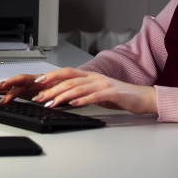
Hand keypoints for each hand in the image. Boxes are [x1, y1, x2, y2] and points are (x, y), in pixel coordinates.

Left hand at [0, 67, 157, 114]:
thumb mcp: (95, 93)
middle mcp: (94, 77)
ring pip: (78, 88)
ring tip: (51, 103)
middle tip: (39, 98)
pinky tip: (73, 105)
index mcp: (89, 76)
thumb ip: (80, 93)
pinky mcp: (112, 93)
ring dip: (62, 96)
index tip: (36, 83)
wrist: (141, 97)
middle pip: (69, 80)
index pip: (66, 72)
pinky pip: (95, 96)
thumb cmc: (117, 96)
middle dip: (51, 89)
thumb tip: (62, 98)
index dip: (51, 76)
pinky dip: (83, 100)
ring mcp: (103, 84)